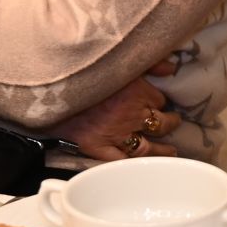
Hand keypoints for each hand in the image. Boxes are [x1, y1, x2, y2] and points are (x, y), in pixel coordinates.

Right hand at [54, 69, 183, 160]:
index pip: (159, 100)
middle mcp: (132, 116)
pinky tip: (141, 166)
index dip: (160, 100)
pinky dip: (132, 165)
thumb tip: (171, 68)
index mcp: (138, 92)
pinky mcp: (98, 148)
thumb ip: (149, 62)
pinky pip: (120, 161)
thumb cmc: (85, 70)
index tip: (160, 102)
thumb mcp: (120, 59)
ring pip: (147, 147)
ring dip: (161, 150)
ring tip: (171, 151)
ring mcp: (117, 134)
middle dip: (169, 122)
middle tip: (174, 123)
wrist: (52, 89)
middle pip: (160, 123)